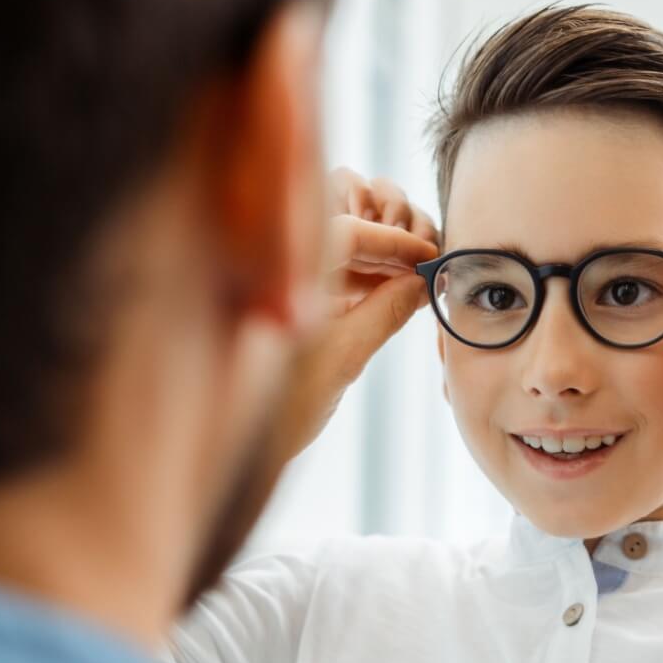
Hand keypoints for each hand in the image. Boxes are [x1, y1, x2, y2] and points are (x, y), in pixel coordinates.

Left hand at [276, 169, 437, 459]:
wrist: (232, 451)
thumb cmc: (278, 407)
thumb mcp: (344, 356)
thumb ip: (386, 310)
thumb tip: (422, 280)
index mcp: (284, 263)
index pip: (352, 228)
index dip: (398, 241)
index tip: (430, 255)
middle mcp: (274, 257)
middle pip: (339, 210)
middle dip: (383, 229)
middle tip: (417, 261)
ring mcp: (276, 273)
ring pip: (334, 232)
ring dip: (373, 250)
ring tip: (408, 279)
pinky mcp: (281, 294)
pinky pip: (325, 263)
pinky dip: (358, 272)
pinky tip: (386, 292)